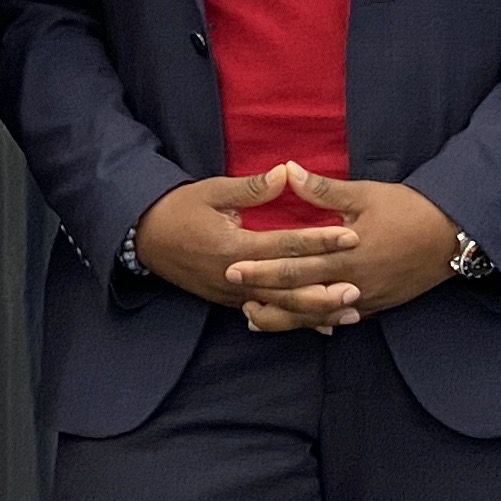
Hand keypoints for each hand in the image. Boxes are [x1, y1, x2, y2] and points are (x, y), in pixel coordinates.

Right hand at [131, 164, 363, 318]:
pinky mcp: (230, 301)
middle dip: (323, 291)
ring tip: (349, 315)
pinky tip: (322, 327)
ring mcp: (232, 293)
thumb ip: (251, 188)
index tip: (351, 237)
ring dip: (315, 313)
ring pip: (281, 309)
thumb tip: (286, 173)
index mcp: (234, 246)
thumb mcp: (212, 191)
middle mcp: (236, 276)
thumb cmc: (180, 209)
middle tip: (357, 290)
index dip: (320, 241)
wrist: (144, 238)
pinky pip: (268, 314)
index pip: (285, 245)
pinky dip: (296, 321)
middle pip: (287, 288)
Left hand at [216, 167, 468, 332]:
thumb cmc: (408, 210)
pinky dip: (316, 322)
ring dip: (285, 318)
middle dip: (265, 296)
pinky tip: (300, 322)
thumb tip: (287, 170)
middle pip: (300, 296)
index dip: (261, 269)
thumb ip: (323, 190)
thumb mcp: (365, 194)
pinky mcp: (378, 306)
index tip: (233, 268)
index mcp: (346, 254)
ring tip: (254, 317)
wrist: (453, 236)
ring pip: (317, 315)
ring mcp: (366, 299)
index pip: (294, 265)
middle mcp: (352, 283)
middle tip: (233, 295)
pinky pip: (340, 319)